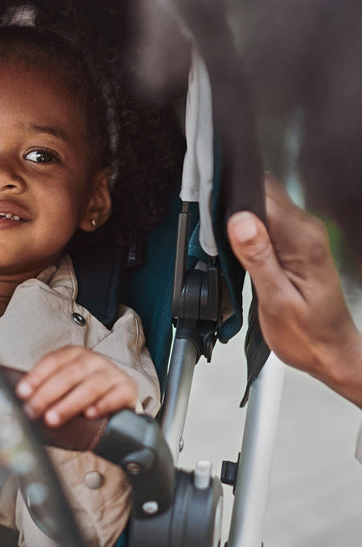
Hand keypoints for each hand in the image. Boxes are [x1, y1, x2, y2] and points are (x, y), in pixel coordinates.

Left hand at [14, 345, 137, 426]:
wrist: (118, 402)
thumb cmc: (84, 393)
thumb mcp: (65, 386)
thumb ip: (46, 390)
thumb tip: (21, 402)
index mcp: (74, 354)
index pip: (53, 361)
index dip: (37, 376)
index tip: (22, 392)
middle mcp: (93, 360)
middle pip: (69, 373)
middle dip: (48, 393)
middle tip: (34, 410)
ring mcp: (112, 373)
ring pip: (91, 385)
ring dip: (70, 403)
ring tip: (53, 418)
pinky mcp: (128, 389)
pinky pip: (116, 395)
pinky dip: (102, 405)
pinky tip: (89, 415)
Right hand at [227, 175, 361, 406]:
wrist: (330, 352)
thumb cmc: (308, 334)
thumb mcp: (276, 300)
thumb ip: (258, 257)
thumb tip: (239, 221)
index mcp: (303, 241)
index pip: (263, 198)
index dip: (234, 204)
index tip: (217, 221)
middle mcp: (306, 231)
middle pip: (262, 194)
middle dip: (234, 208)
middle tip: (220, 239)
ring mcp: (301, 235)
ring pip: (262, 204)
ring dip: (239, 220)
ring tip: (231, 250)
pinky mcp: (294, 242)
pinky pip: (266, 220)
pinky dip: (248, 230)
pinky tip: (241, 250)